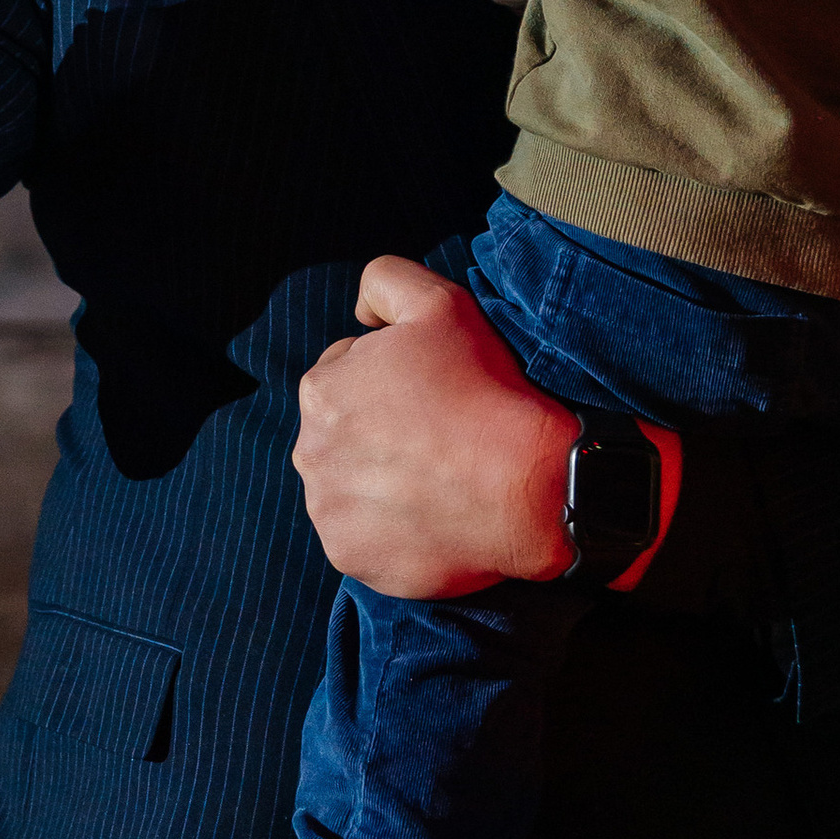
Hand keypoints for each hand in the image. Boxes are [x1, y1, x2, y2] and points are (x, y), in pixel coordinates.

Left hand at [293, 259, 576, 595]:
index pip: (349, 377)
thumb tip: (359, 315)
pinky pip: (364, 537)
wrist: (530, 486)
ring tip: (439, 479)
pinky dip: (392, 529)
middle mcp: (309, 451)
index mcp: (321, 388)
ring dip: (383, 481)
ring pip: (352, 486)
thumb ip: (384, 281)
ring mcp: (327, 510)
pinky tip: (433, 516)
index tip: (433, 396)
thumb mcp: (440, 303)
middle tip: (439, 438)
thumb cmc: (485, 391)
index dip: (396, 382)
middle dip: (381, 433)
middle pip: (345, 434)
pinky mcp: (350, 557)